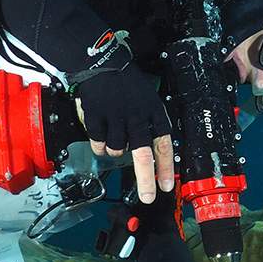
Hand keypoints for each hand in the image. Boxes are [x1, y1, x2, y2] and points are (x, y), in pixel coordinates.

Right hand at [73, 66, 175, 203]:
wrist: (101, 64)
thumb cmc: (127, 85)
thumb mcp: (148, 100)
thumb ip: (150, 124)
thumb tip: (151, 153)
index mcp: (153, 113)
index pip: (163, 145)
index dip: (165, 168)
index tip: (166, 186)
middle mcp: (137, 118)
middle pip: (143, 155)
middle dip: (145, 180)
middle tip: (148, 196)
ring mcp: (116, 119)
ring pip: (117, 151)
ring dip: (115, 151)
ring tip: (114, 137)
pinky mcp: (96, 119)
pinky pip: (99, 144)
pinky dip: (99, 145)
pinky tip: (101, 134)